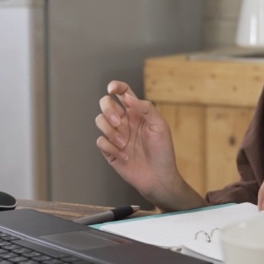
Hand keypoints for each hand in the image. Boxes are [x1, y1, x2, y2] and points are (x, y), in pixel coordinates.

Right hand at [96, 81, 192, 208]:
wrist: (159, 177)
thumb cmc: (163, 151)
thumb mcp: (160, 126)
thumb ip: (146, 108)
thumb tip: (128, 97)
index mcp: (137, 112)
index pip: (123, 93)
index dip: (115, 86)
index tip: (112, 89)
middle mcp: (124, 121)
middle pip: (106, 103)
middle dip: (108, 110)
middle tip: (119, 122)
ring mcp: (116, 135)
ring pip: (99, 121)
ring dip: (110, 131)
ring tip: (124, 144)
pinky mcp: (110, 151)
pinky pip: (100, 141)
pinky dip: (110, 147)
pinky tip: (124, 156)